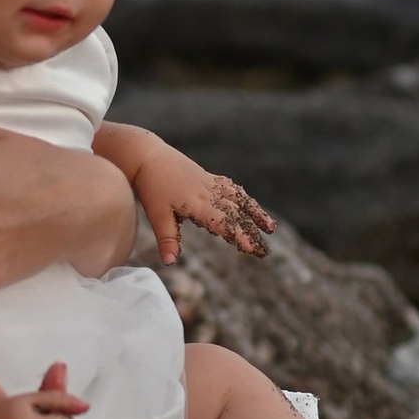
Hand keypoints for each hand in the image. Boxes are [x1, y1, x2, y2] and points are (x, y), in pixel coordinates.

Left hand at [124, 139, 273, 265]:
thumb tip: (170, 262)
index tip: (251, 247)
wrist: (147, 156)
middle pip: (236, 214)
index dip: (238, 235)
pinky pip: (231, 188)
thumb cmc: (150, 186)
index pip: (222, 222)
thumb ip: (167, 239)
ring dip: (255, 212)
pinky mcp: (208, 177)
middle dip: (252, 232)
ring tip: (270, 227)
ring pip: (239, 199)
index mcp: (197, 203)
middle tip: (264, 250)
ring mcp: (210, 183)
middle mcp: (208, 192)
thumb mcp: (156, 215)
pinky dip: (243, 197)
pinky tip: (249, 204)